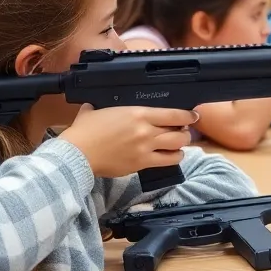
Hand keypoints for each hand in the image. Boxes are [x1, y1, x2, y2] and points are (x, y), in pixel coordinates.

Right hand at [60, 105, 197, 178]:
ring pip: (177, 146)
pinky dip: (174, 158)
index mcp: (138, 114)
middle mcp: (146, 131)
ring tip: (179, 144)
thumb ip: (99, 106)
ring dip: (181, 145)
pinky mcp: (142, 164)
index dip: (188, 115)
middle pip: (179, 131)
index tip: (193, 115)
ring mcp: (146, 149)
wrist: (78, 154)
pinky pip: (167, 161)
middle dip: (185, 131)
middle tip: (182, 131)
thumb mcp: (93, 112)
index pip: (174, 114)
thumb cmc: (84, 131)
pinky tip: (172, 156)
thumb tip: (92, 106)